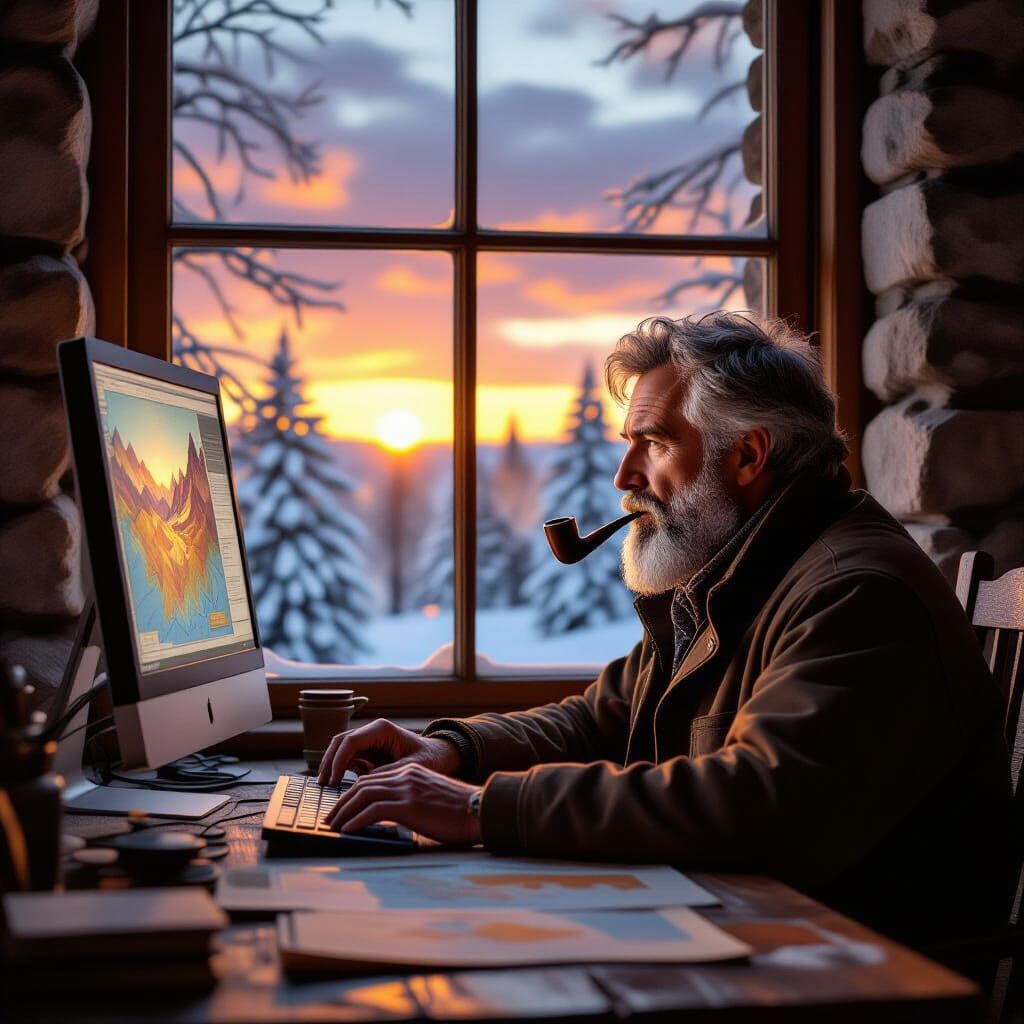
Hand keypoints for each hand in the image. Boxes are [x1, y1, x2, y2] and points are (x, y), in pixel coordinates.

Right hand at [318, 718, 460, 785]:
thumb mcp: (411, 767)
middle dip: (329, 762)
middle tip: (323, 784)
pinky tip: (338, 786)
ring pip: (341, 750)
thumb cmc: (429, 759)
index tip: (334, 780)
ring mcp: (368, 741)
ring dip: (332, 766)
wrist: (438, 757)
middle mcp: (371, 732)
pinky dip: (341, 770)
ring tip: (326, 786)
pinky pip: (348, 759)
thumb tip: (366, 782)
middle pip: (340, 743)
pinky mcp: (367, 752)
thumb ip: (389, 773)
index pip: (350, 741)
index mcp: (381, 730)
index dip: (339, 760)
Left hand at [324, 763, 481, 845]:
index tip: (341, 808)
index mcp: (410, 772)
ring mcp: (407, 789)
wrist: (479, 810)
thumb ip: (410, 800)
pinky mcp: (409, 806)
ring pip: (363, 795)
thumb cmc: (460, 811)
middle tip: (330, 818)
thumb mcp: (431, 798)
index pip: (372, 779)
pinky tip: (348, 831)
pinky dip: (356, 821)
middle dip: (342, 802)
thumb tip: (391, 816)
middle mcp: (406, 775)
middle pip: (362, 785)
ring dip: (344, 812)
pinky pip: (373, 811)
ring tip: (334, 826)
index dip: (352, 793)